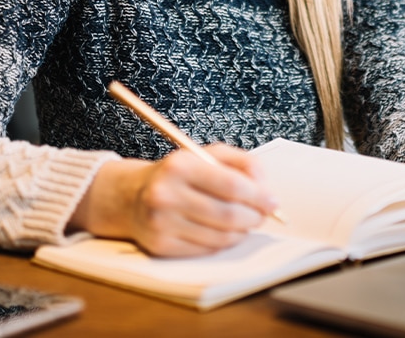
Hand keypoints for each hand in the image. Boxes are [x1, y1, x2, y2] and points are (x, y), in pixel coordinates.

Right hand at [69, 142, 279, 256]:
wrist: (131, 196)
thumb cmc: (178, 174)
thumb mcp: (207, 155)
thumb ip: (242, 162)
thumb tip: (266, 188)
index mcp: (180, 165)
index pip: (232, 185)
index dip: (258, 196)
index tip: (272, 202)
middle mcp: (167, 194)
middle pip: (228, 214)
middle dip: (254, 217)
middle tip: (262, 215)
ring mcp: (162, 222)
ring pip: (220, 236)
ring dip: (241, 232)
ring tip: (244, 222)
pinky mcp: (161, 245)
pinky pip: (206, 249)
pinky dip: (223, 242)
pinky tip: (223, 231)